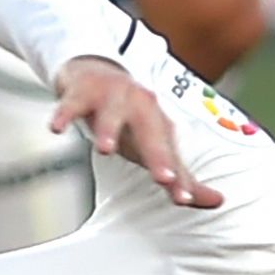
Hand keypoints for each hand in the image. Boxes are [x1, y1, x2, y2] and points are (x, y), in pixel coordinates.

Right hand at [49, 58, 221, 209]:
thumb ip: (182, 175)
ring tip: (104, 150)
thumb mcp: (154, 144)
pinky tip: (56, 128)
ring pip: (111, 114)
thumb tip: (218, 201)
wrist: (93, 72)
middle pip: (151, 132)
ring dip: (108, 130)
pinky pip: (71, 103)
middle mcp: (140, 106)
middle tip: (163, 178)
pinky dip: (64, 115)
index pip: (171, 154)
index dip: (178, 177)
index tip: (183, 198)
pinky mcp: (81, 91)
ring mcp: (110, 96)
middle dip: (157, 155)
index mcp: (159, 122)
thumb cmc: (128, 117)